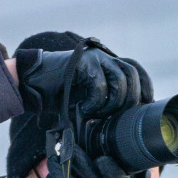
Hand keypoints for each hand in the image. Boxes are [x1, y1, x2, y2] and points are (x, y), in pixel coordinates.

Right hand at [15, 47, 141, 115]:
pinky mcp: (82, 62)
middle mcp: (102, 57)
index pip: (135, 68)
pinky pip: (100, 84)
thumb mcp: (87, 98)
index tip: (146, 104)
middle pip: (132, 73)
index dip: (145, 86)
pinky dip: (96, 102)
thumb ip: (107, 101)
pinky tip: (84, 108)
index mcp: (106, 63)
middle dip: (131, 98)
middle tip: (120, 116)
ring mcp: (93, 57)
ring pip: (120, 79)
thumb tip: (129, 120)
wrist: (31, 84)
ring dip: (114, 102)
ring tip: (99, 112)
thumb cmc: (59, 94)